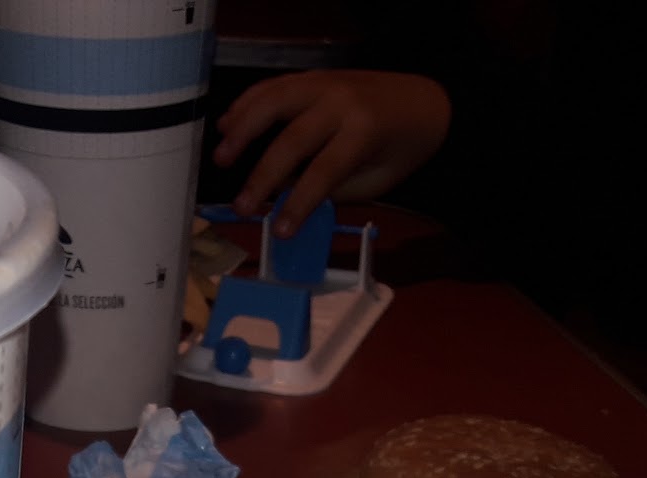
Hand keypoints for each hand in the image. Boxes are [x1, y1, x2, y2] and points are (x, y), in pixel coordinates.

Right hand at [213, 70, 451, 235]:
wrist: (424, 101)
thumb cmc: (400, 148)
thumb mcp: (375, 179)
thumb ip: (334, 188)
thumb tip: (288, 199)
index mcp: (364, 131)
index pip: (323, 171)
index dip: (299, 203)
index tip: (279, 230)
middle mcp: (341, 102)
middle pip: (292, 139)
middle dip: (263, 175)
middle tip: (243, 206)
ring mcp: (323, 83)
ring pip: (273, 102)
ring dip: (242, 129)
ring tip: (221, 158)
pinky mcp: (312, 77)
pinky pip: (273, 86)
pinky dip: (247, 104)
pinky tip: (227, 125)